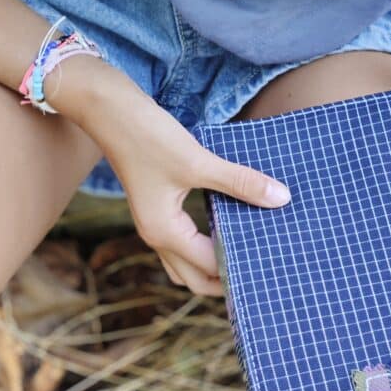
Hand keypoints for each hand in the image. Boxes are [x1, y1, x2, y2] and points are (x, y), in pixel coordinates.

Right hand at [82, 64, 290, 295]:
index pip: (210, 268)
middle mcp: (156, 235)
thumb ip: (240, 182)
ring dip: (213, 262)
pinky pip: (184, 238)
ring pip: (187, 261)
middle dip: (225, 279)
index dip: (240, 268)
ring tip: (249, 249)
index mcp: (165, 233)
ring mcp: (154, 222)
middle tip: (263, 267)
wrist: (109, 110)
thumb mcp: (198, 161)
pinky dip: (206, 240)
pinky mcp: (157, 205)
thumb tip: (281, 198)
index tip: (273, 263)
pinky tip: (230, 222)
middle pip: (195, 278)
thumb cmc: (148, 137)